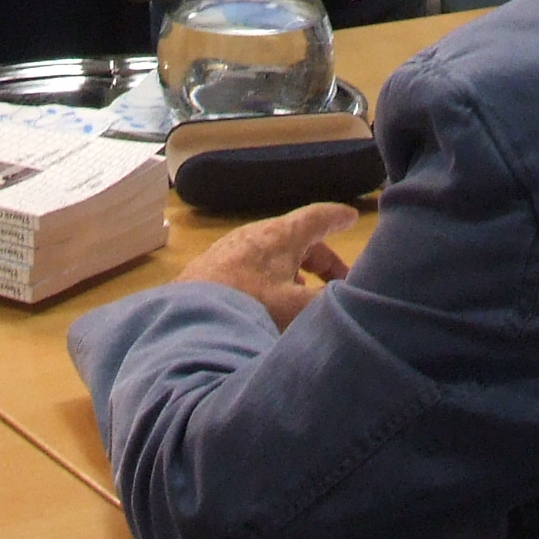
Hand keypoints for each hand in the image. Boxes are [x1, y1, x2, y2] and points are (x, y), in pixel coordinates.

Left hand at [181, 202, 357, 328]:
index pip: (316, 218)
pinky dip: (271, 276)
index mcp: (281, 236)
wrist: (186, 320)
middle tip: (339, 281)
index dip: (336, 218)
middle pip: (296, 238)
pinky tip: (268, 299)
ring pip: (273, 253)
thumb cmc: (250, 307)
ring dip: (295, 269)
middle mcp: (255, 235)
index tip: (351, 217)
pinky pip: (251, 266)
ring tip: (305, 290)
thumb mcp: (297, 308)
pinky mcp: (210, 268)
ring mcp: (230, 250)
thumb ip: (326, 303)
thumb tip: (345, 299)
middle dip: (321, 258)